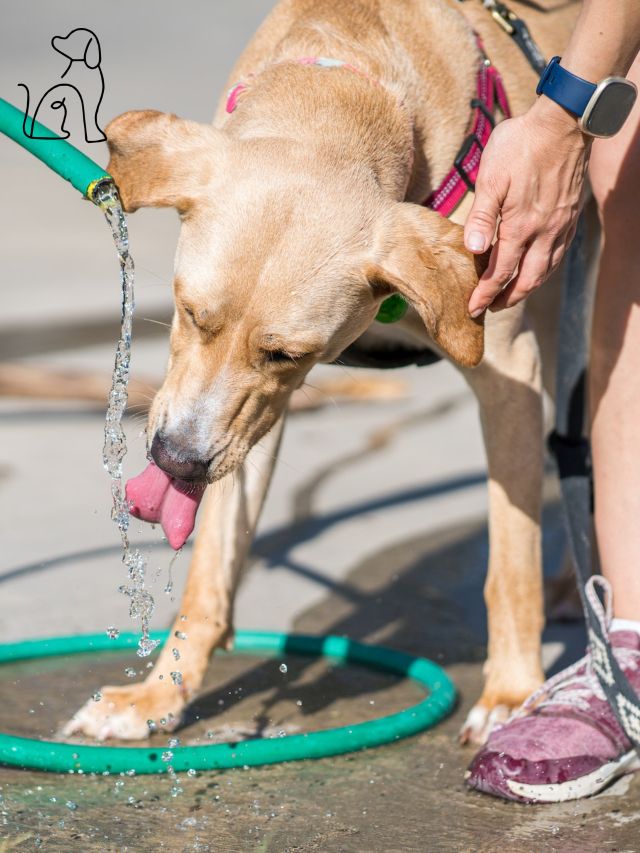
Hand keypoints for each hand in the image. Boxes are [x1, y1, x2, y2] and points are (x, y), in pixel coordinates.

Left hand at [465, 97, 591, 316]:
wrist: (563, 122)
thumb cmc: (521, 145)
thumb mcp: (491, 177)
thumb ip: (482, 216)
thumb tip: (473, 250)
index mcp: (521, 226)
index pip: (500, 272)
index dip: (485, 294)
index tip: (473, 309)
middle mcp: (545, 232)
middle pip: (527, 280)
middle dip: (507, 299)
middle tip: (490, 308)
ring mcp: (561, 225)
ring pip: (546, 270)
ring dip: (528, 288)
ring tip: (511, 294)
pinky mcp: (570, 216)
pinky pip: (558, 254)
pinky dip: (545, 269)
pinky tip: (537, 267)